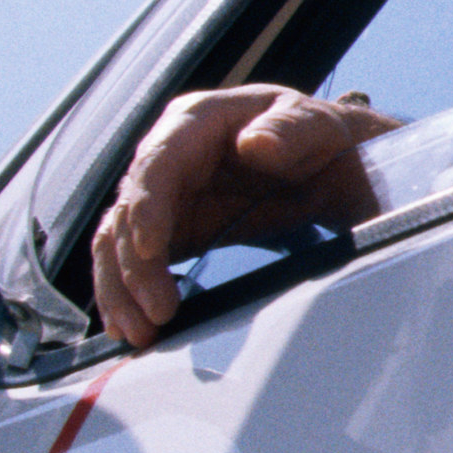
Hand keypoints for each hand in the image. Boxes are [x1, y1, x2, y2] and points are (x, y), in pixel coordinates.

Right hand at [90, 84, 399, 347]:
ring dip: (122, 289)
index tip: (151, 250)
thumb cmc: (321, 135)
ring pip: (120, 241)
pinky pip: (138, 261)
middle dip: (133, 266)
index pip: (157, 162)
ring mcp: (167, 194)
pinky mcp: (175, 228)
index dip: (146, 206)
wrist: (332, 161)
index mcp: (198, 120)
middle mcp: (169, 155)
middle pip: (128, 211)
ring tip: (140, 333)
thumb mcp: (317, 125)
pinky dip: (129, 292)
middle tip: (155, 316)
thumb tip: (256, 142)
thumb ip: (291, 129)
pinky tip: (132, 327)